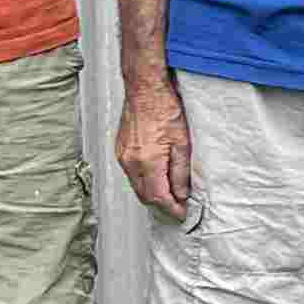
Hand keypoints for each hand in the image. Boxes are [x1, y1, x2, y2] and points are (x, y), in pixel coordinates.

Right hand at [116, 77, 196, 219]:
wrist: (145, 89)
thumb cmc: (164, 109)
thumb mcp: (182, 143)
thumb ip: (181, 172)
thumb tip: (182, 193)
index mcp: (148, 161)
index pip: (159, 197)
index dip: (172, 209)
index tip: (182, 213)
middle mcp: (131, 162)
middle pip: (145, 196)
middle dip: (162, 205)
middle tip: (178, 207)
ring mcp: (123, 156)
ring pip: (137, 187)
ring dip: (152, 195)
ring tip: (169, 195)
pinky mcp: (120, 150)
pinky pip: (131, 175)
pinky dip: (143, 182)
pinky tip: (155, 179)